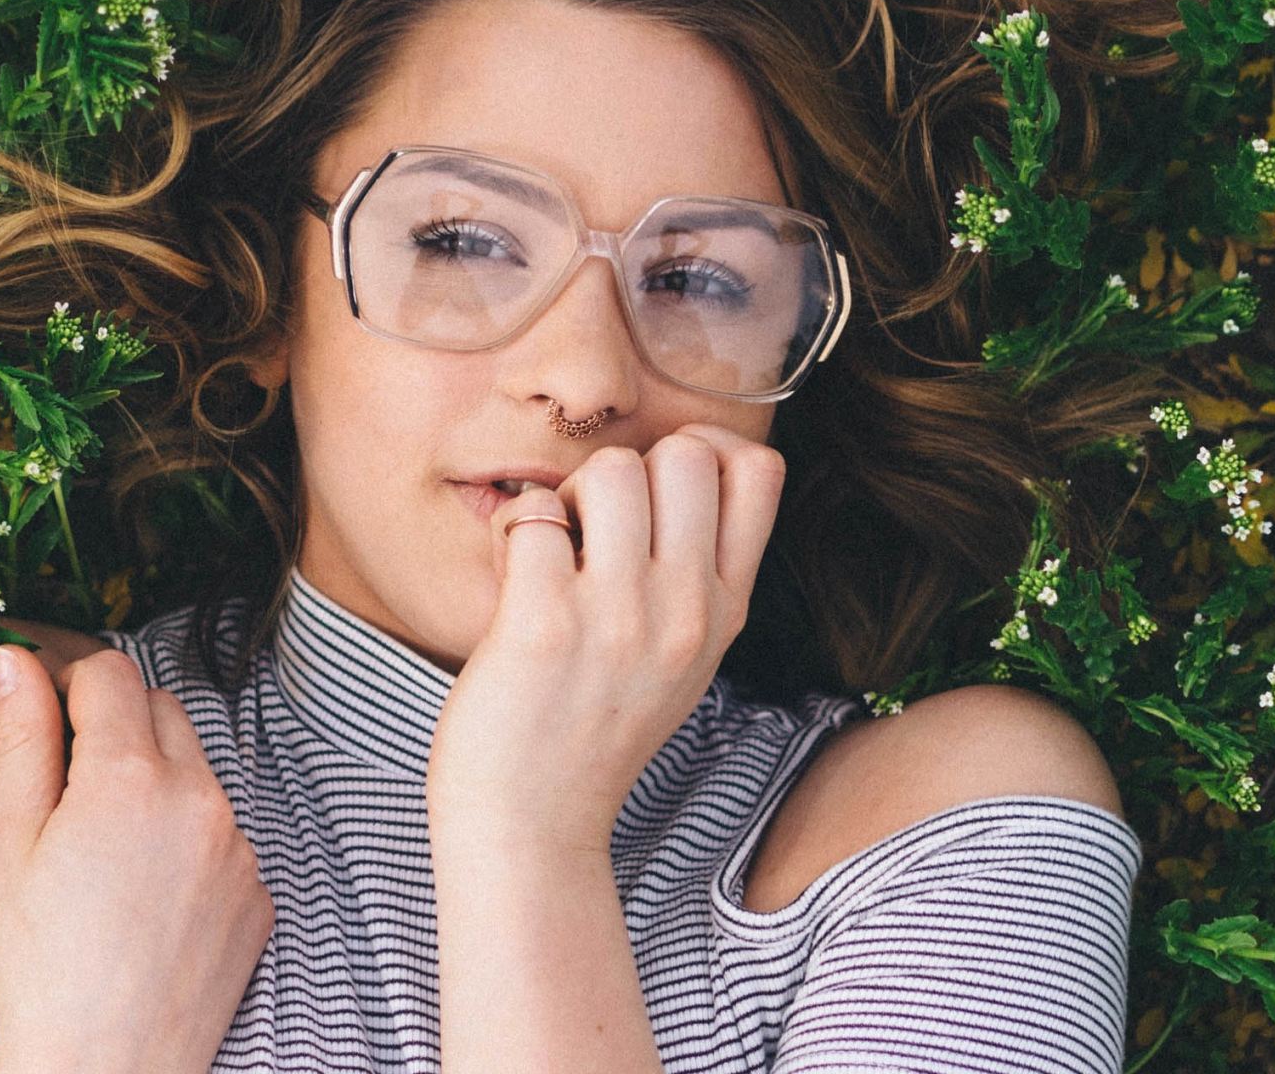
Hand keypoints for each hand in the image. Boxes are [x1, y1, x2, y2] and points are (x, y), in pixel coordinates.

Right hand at [0, 646, 273, 1073]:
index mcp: (130, 777)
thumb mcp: (14, 844)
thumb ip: (22, 739)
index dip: (71, 681)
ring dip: (156, 782)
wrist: (107, 1068)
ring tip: (107, 853)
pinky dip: (188, 841)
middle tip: (70, 784)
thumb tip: (13, 657)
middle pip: (161, 709)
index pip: (111, 674)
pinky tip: (147, 895)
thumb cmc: (42, 964)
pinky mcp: (261, 888)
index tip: (47, 707)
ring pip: (197, 770)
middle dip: (117, 724)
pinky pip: (224, 834)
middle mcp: (200, 797)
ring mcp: (240, 844)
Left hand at [424, 422, 786, 851]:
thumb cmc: (591, 729)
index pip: (762, 471)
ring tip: (555, 551)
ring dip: (570, 495)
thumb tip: (683, 466)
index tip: (660, 485)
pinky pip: (537, 513)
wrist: (535, 827)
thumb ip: (696, 576)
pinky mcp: (547, 625)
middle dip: (630, 467)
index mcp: (726, 611)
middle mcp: (687, 610)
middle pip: (688, 454)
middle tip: (596, 528)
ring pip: (614, 469)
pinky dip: (515, 527)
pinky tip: (513, 573)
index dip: (706, 448)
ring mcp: (621, 617)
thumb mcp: (682, 658)